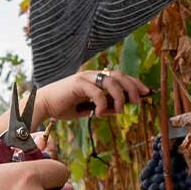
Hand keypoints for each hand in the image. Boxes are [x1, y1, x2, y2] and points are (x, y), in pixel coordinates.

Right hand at [34, 70, 149, 121]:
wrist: (44, 105)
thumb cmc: (65, 106)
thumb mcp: (89, 109)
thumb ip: (104, 106)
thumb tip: (120, 109)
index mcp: (96, 78)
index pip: (120, 76)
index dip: (134, 83)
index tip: (146, 93)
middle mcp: (92, 75)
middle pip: (119, 75)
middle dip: (132, 87)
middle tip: (138, 102)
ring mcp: (85, 77)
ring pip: (110, 82)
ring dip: (119, 97)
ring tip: (120, 110)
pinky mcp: (77, 83)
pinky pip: (96, 92)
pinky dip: (101, 104)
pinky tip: (98, 114)